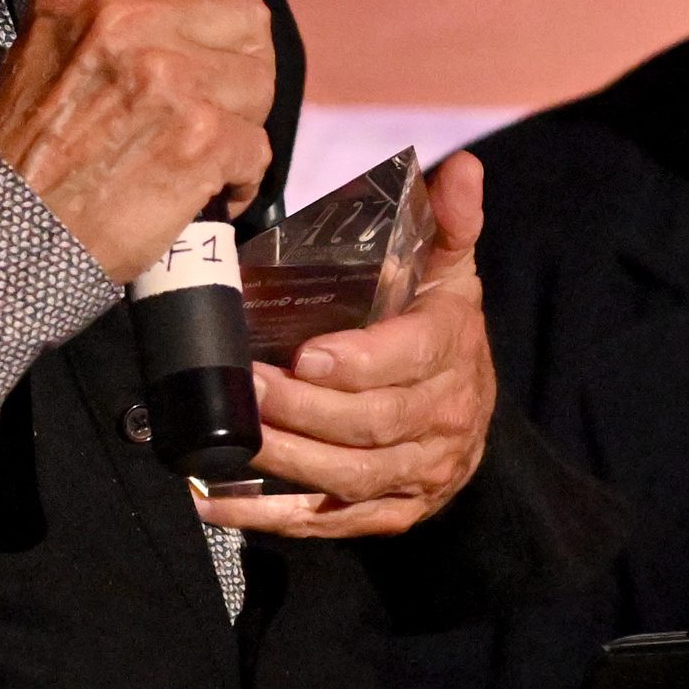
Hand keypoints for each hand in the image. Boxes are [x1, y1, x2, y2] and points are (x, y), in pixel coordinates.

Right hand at [0, 0, 273, 282]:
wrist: (2, 233)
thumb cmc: (24, 148)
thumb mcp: (46, 39)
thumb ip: (115, 1)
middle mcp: (128, 21)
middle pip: (246, 13)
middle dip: (240, 57)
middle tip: (210, 91)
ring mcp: (169, 79)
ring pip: (260, 80)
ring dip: (240, 118)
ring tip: (197, 141)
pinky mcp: (199, 140)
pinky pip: (259, 146)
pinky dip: (239, 175)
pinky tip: (205, 184)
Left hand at [200, 152, 497, 539]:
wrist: (470, 406)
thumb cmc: (441, 324)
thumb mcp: (449, 267)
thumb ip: (448, 219)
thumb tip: (463, 167)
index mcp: (451, 350)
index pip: (407, 361)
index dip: (357, 364)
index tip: (304, 355)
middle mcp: (441, 418)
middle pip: (369, 425)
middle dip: (302, 409)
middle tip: (246, 384)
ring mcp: (416, 471)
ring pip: (347, 476)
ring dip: (284, 460)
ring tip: (229, 436)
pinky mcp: (390, 511)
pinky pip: (330, 521)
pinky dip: (271, 517)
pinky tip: (218, 503)